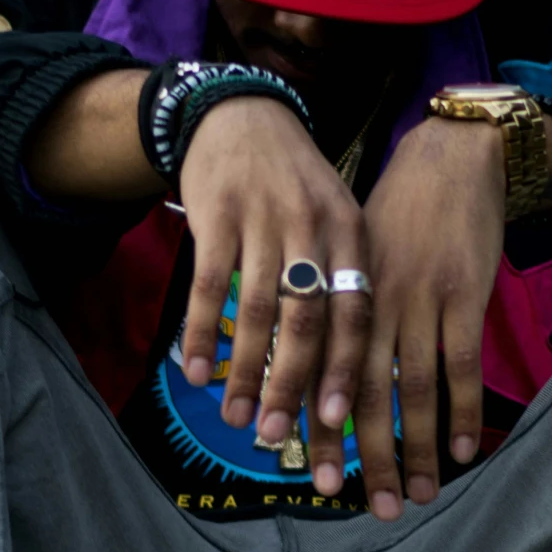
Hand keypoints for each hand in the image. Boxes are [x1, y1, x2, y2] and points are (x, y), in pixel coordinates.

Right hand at [177, 99, 371, 493]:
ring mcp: (263, 219)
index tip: (334, 423)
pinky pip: (210, 286)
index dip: (343, 371)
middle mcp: (313, 227)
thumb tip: (343, 370)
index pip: (353, 314)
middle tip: (278, 437)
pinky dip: (204, 333)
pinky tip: (198, 371)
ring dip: (245, 372)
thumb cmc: (293, 185)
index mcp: (352, 233)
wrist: (241, 114)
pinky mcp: (217, 214)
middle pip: (307, 322)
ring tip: (236, 419)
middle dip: (292, 386)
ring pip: (258, 311)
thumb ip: (342, 281)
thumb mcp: (334, 220)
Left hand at [356, 117, 505, 519]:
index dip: (318, 428)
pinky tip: (461, 449)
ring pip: (411, 388)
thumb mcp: (351, 257)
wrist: (453, 157)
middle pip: (362, 392)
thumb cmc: (398, 214)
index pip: (321, 373)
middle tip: (363, 507)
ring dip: (414, 448)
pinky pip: (460, 363)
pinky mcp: (463, 293)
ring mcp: (418, 299)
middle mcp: (370, 302)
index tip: (315, 478)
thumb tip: (319, 378)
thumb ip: (336, 314)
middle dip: (363, 455)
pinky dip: (460, 410)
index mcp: (337, 295)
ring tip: (418, 496)